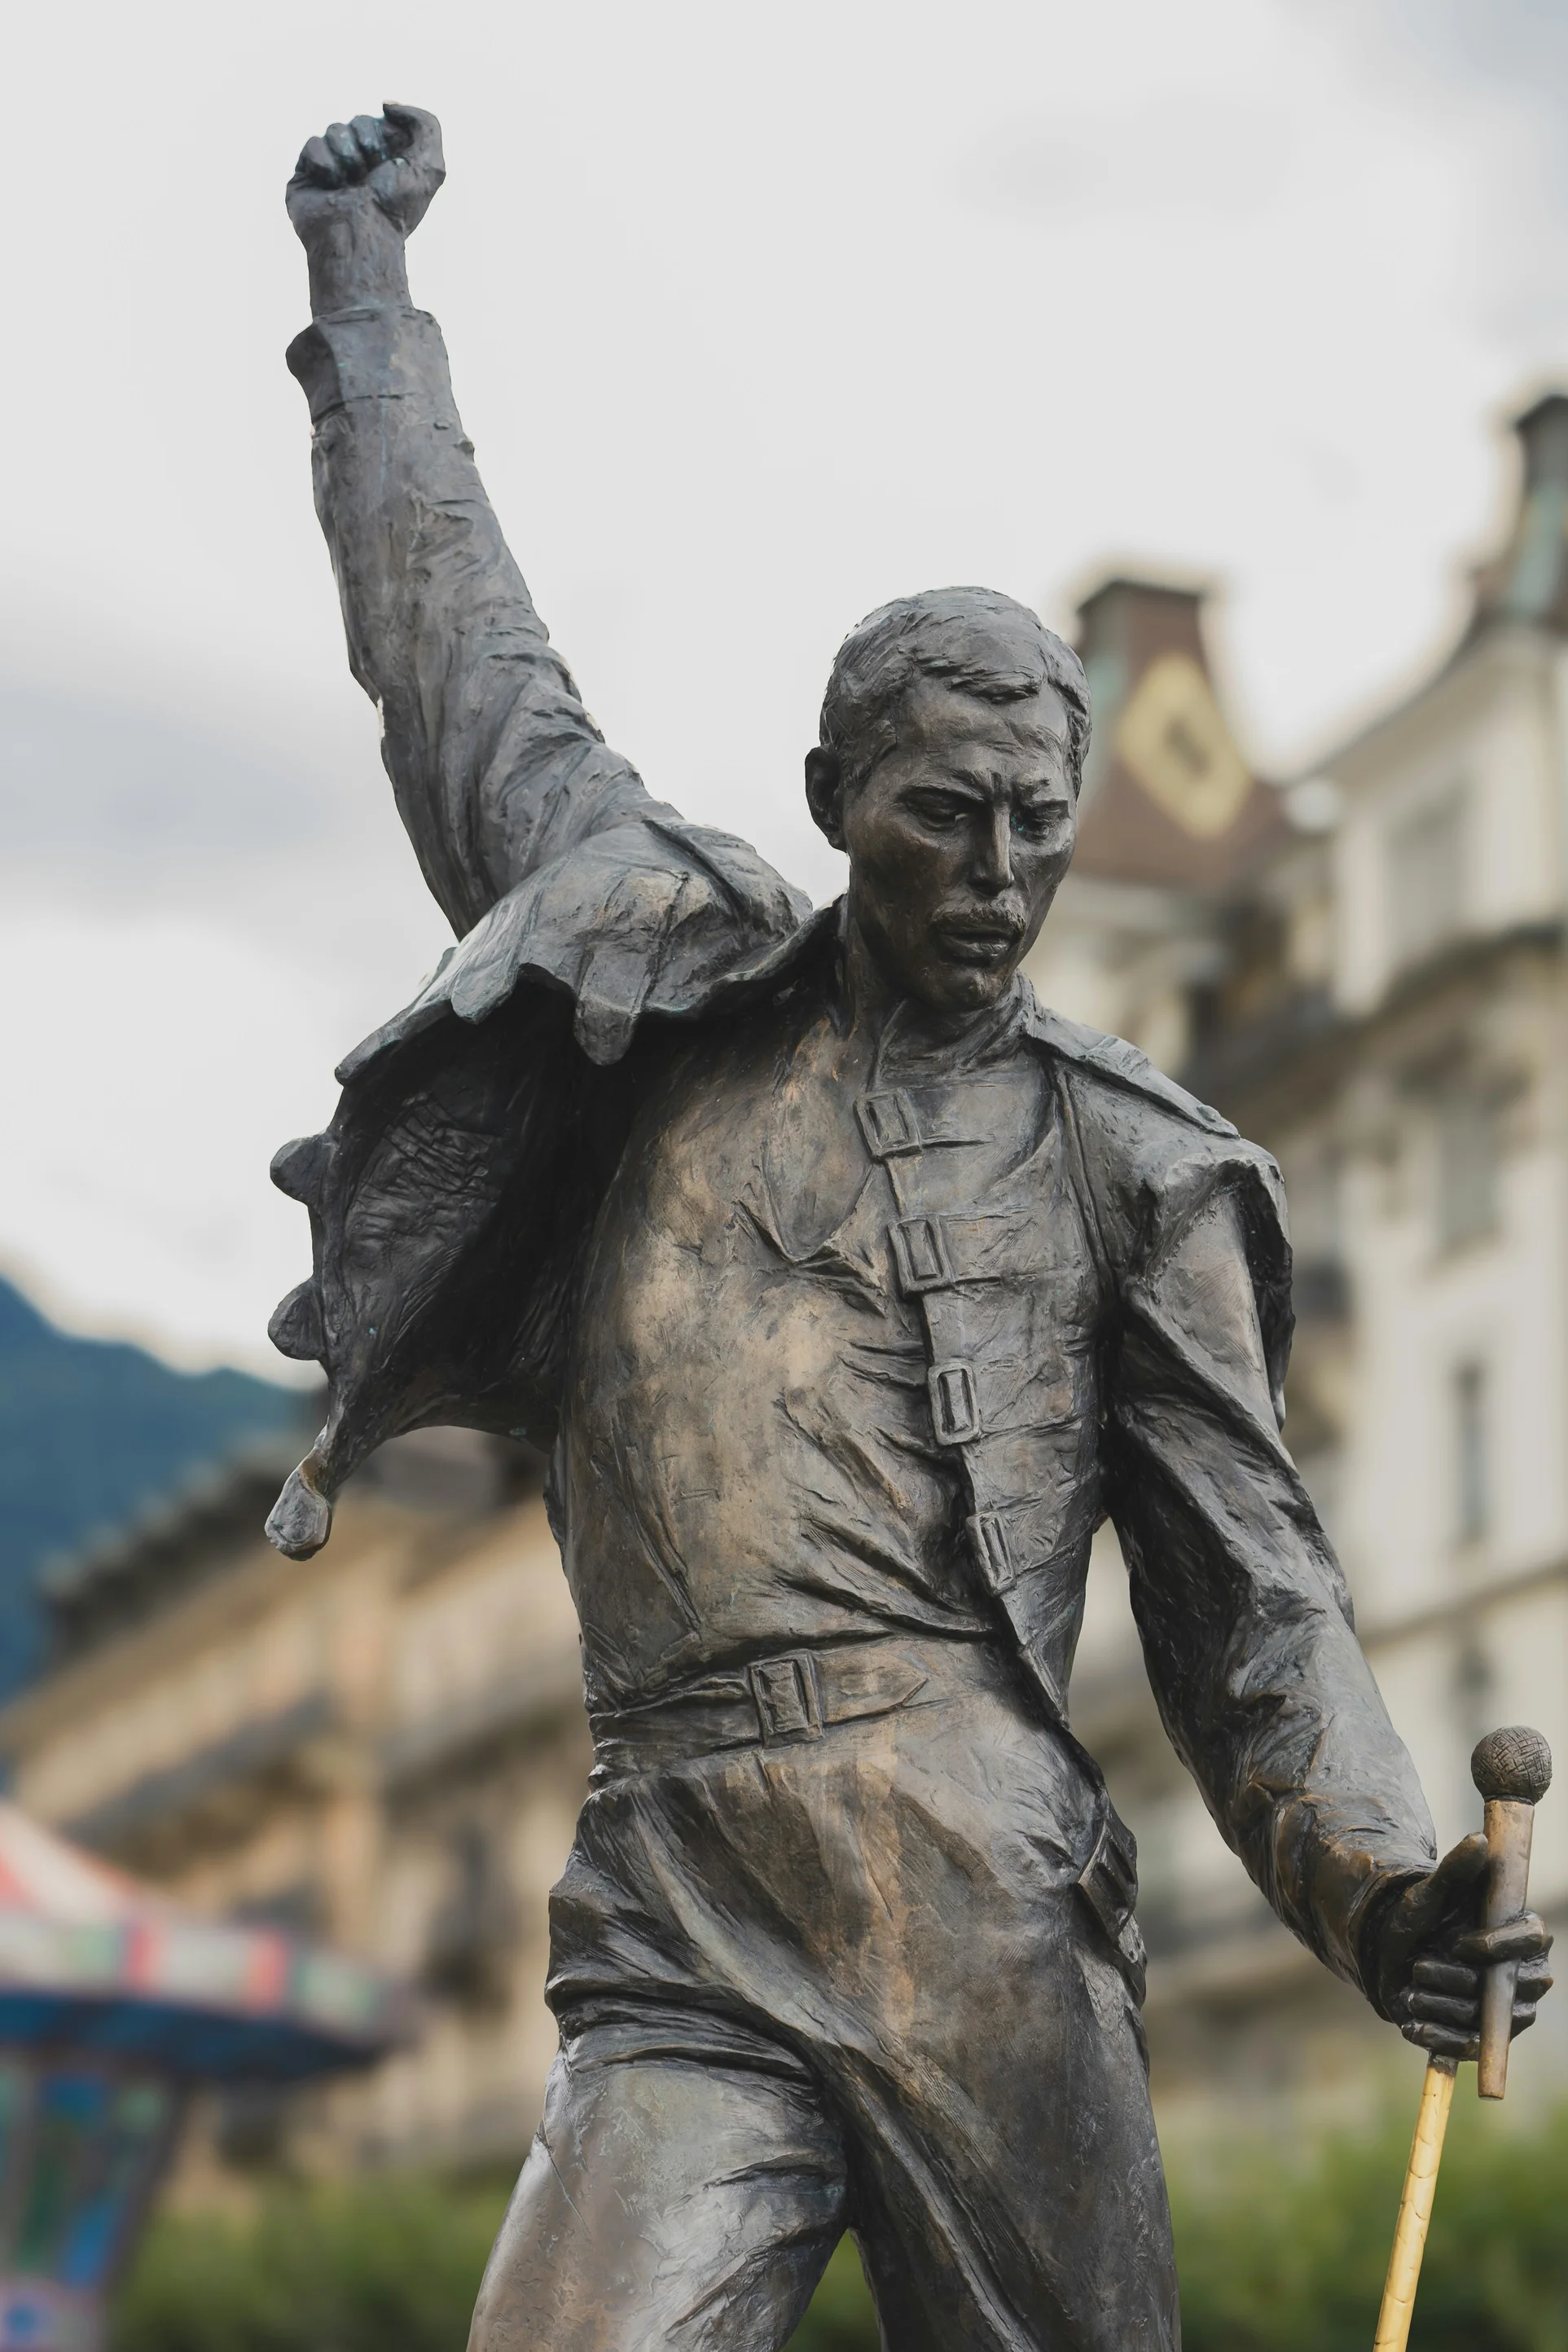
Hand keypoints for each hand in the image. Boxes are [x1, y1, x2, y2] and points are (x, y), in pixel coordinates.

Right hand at [286, 106, 444, 310]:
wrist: (359, 236)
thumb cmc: (395, 208)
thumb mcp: (430, 165)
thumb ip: (426, 123)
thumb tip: (386, 104)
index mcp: (389, 163)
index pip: (382, 122)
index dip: (387, 137)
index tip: (391, 164)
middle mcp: (361, 166)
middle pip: (358, 121)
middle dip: (367, 144)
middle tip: (370, 176)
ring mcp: (333, 169)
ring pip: (334, 129)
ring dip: (347, 155)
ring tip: (351, 185)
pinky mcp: (306, 175)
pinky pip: (312, 144)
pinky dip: (325, 163)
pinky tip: (331, 187)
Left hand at [1372, 1833, 1553, 2060]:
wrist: (1398, 1952)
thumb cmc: (1424, 1916)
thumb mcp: (1433, 1891)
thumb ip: (1457, 1869)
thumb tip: (1478, 1840)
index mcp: (1522, 1934)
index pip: (1532, 1938)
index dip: (1499, 1944)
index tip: (1460, 1942)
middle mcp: (1523, 1976)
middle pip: (1506, 1986)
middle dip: (1459, 1980)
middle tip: (1419, 1967)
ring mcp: (1505, 2010)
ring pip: (1483, 2019)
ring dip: (1442, 2007)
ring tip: (1408, 1993)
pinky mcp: (1483, 2037)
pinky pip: (1470, 2046)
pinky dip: (1441, 2038)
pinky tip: (1412, 2025)